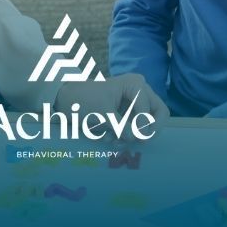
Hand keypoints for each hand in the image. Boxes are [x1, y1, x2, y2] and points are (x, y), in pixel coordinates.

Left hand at [54, 72, 170, 132]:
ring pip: (148, 125)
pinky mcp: (129, 115)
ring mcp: (136, 104)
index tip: (138, 138)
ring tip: (115, 141)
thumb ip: (122, 126)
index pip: (153, 109)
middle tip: (140, 142)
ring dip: (134, 136)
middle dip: (147, 130)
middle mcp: (141, 92)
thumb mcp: (103, 114)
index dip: (147, 125)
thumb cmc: (84, 100)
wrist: (67, 100)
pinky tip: (110, 139)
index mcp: (136, 85)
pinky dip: (126, 136)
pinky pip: (136, 129)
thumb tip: (138, 138)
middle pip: (159, 114)